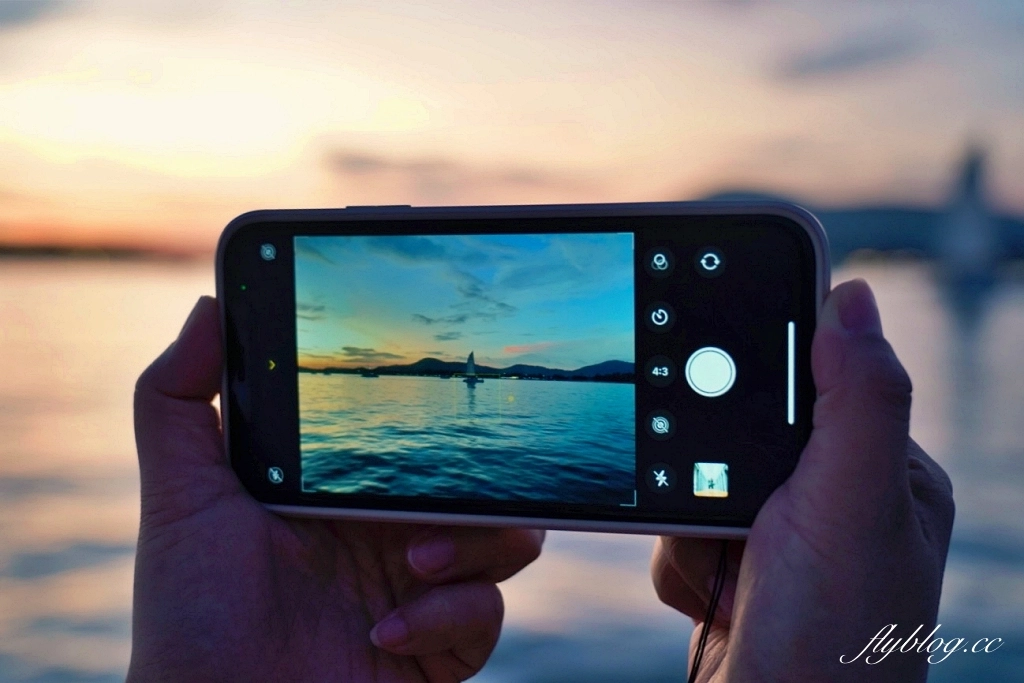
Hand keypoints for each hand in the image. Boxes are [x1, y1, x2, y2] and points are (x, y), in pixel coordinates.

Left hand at [129, 296, 543, 681]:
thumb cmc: (191, 616)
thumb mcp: (180, 498)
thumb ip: (178, 399)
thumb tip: (209, 304)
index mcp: (346, 491)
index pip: (412, 433)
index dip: (436, 405)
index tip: (446, 368)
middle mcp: (391, 535)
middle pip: (477, 481)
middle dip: (478, 477)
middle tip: (445, 483)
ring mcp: (421, 591)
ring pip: (507, 539)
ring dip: (475, 546)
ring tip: (413, 563)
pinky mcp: (441, 648)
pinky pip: (486, 616)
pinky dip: (450, 618)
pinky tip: (388, 634)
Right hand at [651, 279, 954, 681]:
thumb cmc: (834, 640)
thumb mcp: (855, 504)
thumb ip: (861, 399)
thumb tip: (853, 296)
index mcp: (880, 469)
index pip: (813, 377)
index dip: (760, 370)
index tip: (716, 372)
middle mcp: (835, 499)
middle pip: (735, 429)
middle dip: (713, 477)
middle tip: (741, 526)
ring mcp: (783, 537)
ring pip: (695, 478)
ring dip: (692, 531)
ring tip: (732, 579)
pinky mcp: (737, 568)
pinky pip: (677, 528)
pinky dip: (679, 563)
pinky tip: (717, 600)